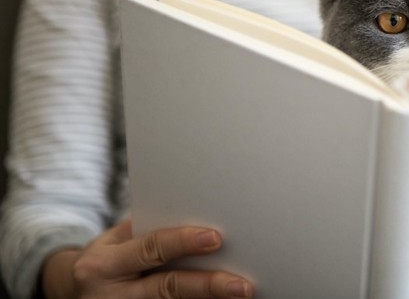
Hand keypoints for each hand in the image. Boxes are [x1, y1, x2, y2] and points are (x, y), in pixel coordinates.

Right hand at [42, 218, 253, 298]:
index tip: (215, 238)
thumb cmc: (106, 258)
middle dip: (207, 286)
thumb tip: (195, 212)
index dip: (183, 242)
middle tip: (242, 286)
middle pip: (167, 288)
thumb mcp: (113, 241)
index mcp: (104, 264)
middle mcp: (111, 294)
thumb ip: (147, 229)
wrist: (71, 291)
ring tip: (239, 296)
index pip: (151, 249)